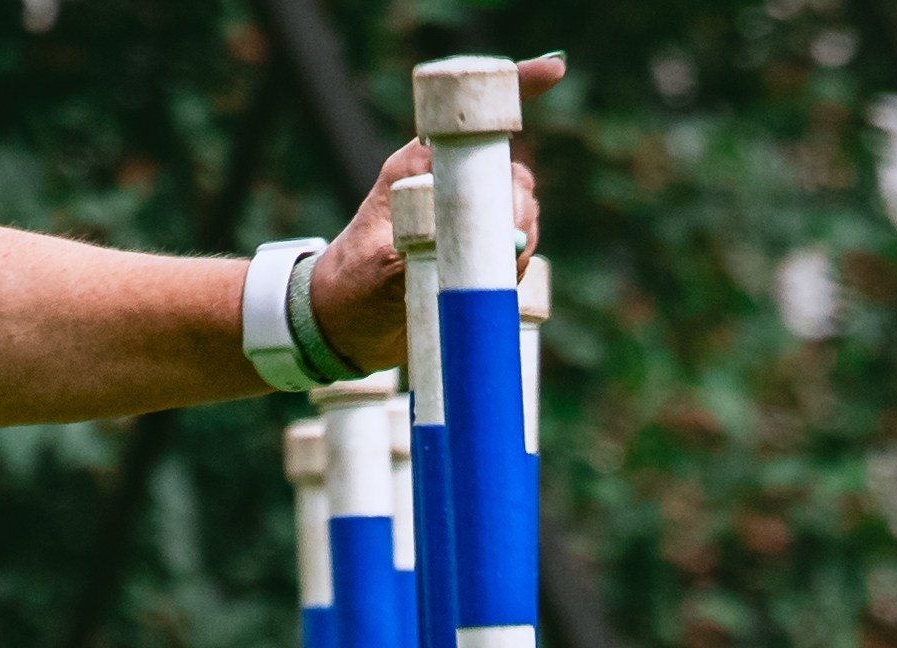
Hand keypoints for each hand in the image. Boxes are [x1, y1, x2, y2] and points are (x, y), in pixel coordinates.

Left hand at [308, 52, 564, 376]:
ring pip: (517, 215)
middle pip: (509, 173)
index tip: (553, 70)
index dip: (516, 88)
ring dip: (523, 240)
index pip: (472, 119)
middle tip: (512, 239)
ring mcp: (464, 223)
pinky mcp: (473, 258)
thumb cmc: (352, 288)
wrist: (342, 329)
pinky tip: (501, 284)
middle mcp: (446, 187)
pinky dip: (517, 267)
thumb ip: (424, 250)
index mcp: (420, 166)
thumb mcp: (380, 266)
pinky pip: (514, 252)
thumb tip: (469, 246)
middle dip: (520, 202)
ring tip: (503, 269)